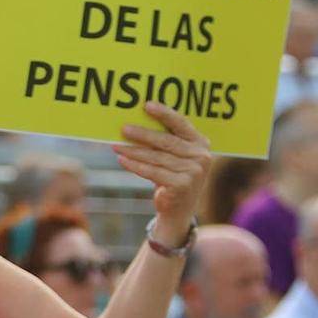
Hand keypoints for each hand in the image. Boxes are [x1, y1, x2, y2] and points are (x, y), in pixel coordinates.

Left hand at [113, 101, 210, 241]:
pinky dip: (135, 166)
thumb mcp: (173, 158)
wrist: (178, 211)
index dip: (164, 113)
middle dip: (142, 134)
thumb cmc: (172, 177)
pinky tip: (122, 160)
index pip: (181, 124)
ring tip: (116, 146)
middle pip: (166, 141)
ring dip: (134, 151)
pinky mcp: (182, 185)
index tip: (146, 105)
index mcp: (201, 143)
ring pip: (157, 157)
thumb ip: (164, 142)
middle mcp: (201, 156)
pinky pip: (153, 172)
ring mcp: (194, 172)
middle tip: (123, 128)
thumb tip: (135, 124)